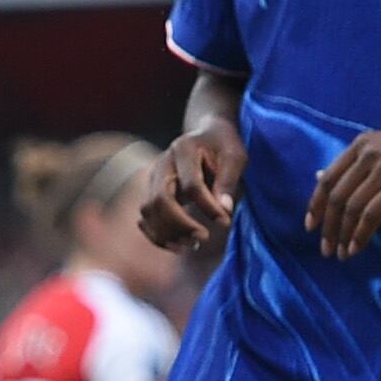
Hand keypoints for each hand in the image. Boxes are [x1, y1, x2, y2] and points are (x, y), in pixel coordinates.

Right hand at [139, 124, 241, 252]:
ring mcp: (153, 178)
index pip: (191, 185)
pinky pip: (146, 218)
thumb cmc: (223, 145)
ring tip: (193, 244)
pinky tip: (177, 245)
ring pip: (149, 211)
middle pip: (161, 199)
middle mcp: (163, 163)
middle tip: (203, 238)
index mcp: (184, 149)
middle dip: (181, 224)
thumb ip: (228, 181)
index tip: (226, 221)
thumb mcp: (235, 157)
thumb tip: (225, 211)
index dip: (208, 207)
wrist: (205, 134)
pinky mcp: (151, 192)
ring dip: (168, 233)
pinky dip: (157, 235)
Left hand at [306, 121, 380, 259]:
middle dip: (328, 227)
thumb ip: (355, 165)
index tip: (311, 227)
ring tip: (341, 254)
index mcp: (361, 144)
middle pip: (337, 196)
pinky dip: (361, 234)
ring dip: (343, 235)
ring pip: (352, 207)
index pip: (327, 178)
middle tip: (325, 249)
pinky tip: (357, 247)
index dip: (316, 205)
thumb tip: (318, 177)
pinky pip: (372, 214)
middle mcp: (368, 152)